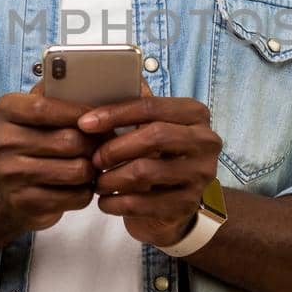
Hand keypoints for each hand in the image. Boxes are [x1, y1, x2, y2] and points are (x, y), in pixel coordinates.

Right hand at [0, 83, 99, 231]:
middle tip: (106, 144)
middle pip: (68, 141)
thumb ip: (57, 94)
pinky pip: (75, 196)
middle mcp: (2, 142)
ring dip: (93, 169)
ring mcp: (11, 175)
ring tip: (93, 164)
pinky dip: (86, 191)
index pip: (44, 107)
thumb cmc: (31, 143)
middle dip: (95, 144)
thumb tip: (94, 81)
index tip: (99, 115)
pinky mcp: (25, 202)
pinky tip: (81, 185)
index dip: (78, 112)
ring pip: (77, 170)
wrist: (5, 191)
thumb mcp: (35, 113)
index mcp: (5, 112)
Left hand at [77, 80, 222, 247]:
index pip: (151, 106)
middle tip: (94, 159)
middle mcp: (206, 142)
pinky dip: (116, 202)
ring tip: (98, 182)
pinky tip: (105, 201)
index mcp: (195, 114)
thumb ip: (135, 108)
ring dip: (112, 178)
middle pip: (154, 136)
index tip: (85, 123)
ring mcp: (200, 175)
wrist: (177, 204)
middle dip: (115, 148)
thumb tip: (103, 87)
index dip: (115, 113)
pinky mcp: (188, 205)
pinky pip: (142, 203)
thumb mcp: (152, 128)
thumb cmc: (158, 156)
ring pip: (145, 171)